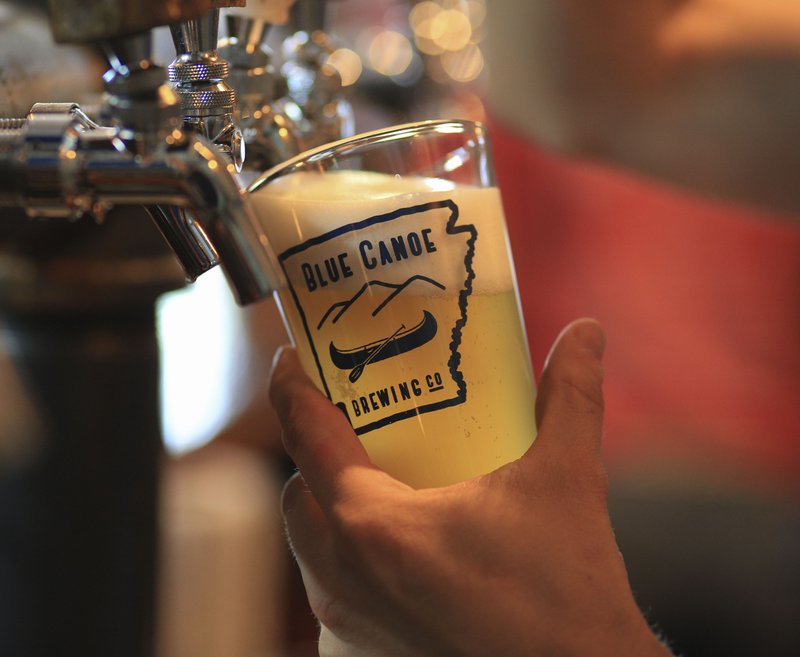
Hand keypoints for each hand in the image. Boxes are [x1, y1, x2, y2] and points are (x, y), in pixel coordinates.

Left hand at [270, 319, 671, 656]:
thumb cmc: (566, 594)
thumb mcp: (566, 479)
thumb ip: (570, 396)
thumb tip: (585, 332)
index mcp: (375, 528)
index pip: (305, 437)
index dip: (291, 388)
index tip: (293, 358)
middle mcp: (347, 579)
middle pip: (301, 494)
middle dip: (316, 452)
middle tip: (352, 421)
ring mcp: (353, 623)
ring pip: (310, 544)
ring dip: (329, 505)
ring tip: (375, 475)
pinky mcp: (369, 650)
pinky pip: (331, 586)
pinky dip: (344, 553)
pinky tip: (392, 538)